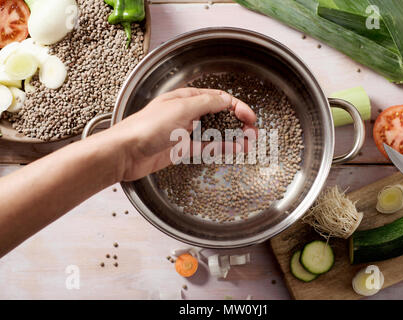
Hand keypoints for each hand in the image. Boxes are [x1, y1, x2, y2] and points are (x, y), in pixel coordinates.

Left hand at [105, 87, 256, 181]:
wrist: (126, 152)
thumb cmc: (146, 127)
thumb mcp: (180, 108)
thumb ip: (206, 103)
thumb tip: (226, 99)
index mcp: (186, 97)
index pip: (218, 98)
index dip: (237, 106)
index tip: (250, 117)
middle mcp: (187, 112)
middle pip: (220, 114)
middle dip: (238, 121)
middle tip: (253, 131)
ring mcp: (186, 131)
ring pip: (216, 131)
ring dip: (233, 135)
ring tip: (249, 142)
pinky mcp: (183, 148)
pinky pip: (207, 147)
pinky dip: (222, 148)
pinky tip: (234, 149)